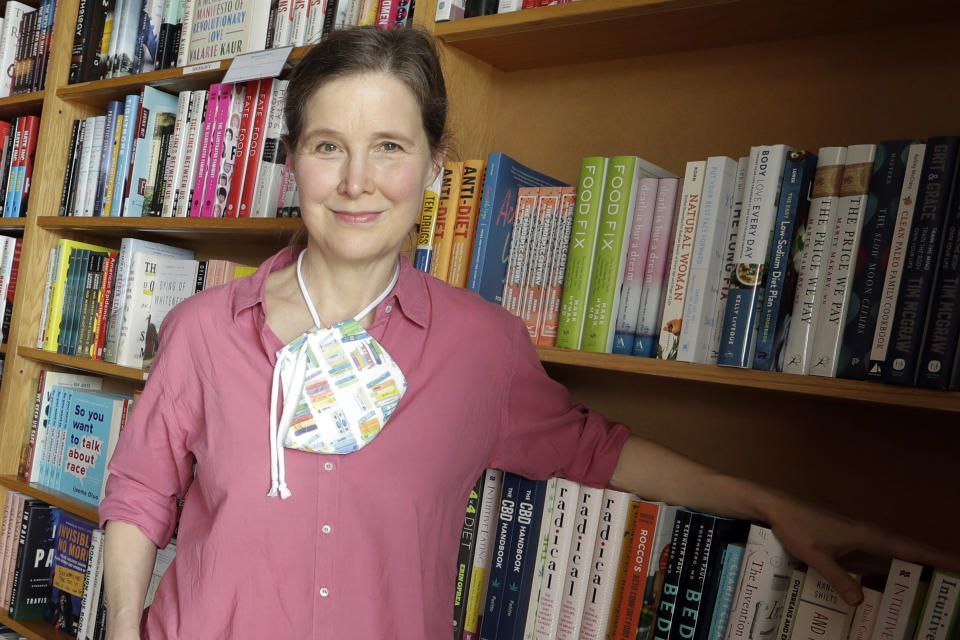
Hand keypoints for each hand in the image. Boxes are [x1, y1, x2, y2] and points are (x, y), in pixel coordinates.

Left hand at [763, 493, 959, 605]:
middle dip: (934, 562)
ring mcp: (862, 534)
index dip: (937, 557)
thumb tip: (862, 602)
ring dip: (917, 561)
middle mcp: (870, 533)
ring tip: (937, 577)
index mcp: (867, 535)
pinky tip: (898, 573)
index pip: (910, 549)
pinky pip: (883, 551)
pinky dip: (898, 560)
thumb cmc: (796, 527)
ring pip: (897, 550)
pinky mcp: (852, 537)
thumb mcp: (816, 556)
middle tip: (957, 576)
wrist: (777, 507)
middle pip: (910, 549)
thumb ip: (838, 578)